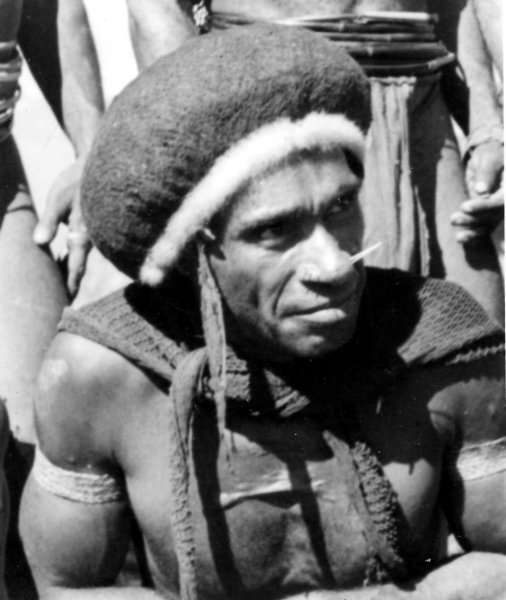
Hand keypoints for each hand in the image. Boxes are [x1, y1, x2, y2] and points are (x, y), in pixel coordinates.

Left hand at [33, 155, 91, 295]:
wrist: (96, 164)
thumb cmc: (75, 181)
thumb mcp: (58, 199)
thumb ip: (49, 221)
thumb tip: (39, 242)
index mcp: (83, 232)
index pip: (76, 265)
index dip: (70, 284)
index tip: (66, 301)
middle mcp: (92, 237)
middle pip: (80, 268)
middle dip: (70, 285)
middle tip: (62, 304)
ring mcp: (93, 234)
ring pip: (81, 260)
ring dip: (70, 273)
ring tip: (60, 289)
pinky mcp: (90, 229)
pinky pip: (81, 250)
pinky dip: (73, 259)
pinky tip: (64, 264)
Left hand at [452, 140, 503, 243]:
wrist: (489, 159)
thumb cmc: (490, 155)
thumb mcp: (489, 158)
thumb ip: (486, 173)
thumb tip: (481, 190)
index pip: (500, 201)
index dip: (484, 206)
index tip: (465, 207)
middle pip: (493, 216)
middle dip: (473, 219)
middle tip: (454, 218)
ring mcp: (499, 211)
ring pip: (488, 224)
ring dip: (472, 230)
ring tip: (458, 236)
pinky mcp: (489, 215)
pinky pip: (483, 228)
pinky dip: (473, 235)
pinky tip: (460, 239)